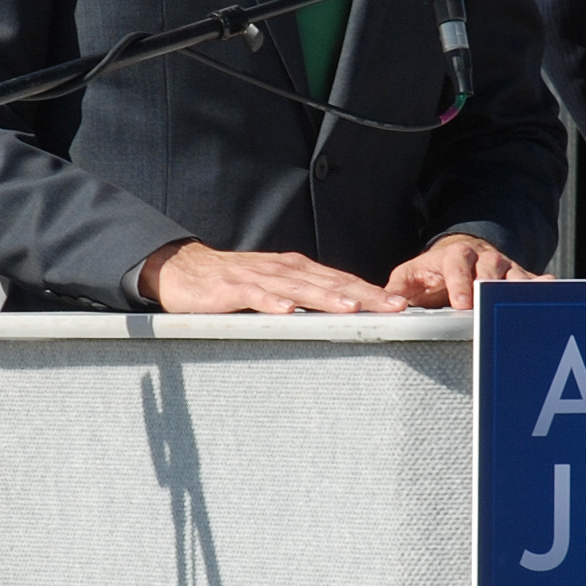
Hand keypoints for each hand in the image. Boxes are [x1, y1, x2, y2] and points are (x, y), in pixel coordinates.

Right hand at [136, 240, 405, 315]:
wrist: (185, 270)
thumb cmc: (234, 283)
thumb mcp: (276, 288)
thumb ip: (306, 299)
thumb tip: (343, 316)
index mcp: (298, 270)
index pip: (342, 281)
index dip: (372, 292)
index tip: (401, 306)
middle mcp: (284, 269)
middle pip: (330, 282)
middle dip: (363, 295)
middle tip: (393, 308)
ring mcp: (258, 277)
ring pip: (298, 287)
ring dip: (326, 298)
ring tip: (352, 309)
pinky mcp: (230, 288)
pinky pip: (254, 295)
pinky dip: (271, 302)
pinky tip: (288, 311)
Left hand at [386, 233, 548, 312]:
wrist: (461, 256)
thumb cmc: (433, 272)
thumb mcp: (411, 276)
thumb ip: (397, 289)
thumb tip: (388, 305)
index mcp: (454, 255)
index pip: (457, 264)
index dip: (460, 282)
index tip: (460, 304)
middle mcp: (483, 258)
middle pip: (491, 269)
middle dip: (490, 288)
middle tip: (489, 308)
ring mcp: (505, 267)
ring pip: (515, 276)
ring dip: (518, 290)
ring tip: (524, 306)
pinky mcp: (520, 278)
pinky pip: (534, 282)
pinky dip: (543, 288)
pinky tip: (552, 293)